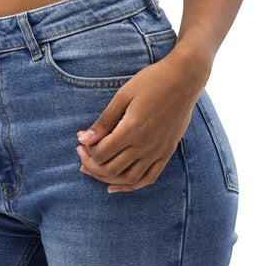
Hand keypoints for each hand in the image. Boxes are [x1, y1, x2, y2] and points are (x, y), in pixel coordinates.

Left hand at [75, 53, 202, 192]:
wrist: (184, 79)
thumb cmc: (151, 82)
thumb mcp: (123, 96)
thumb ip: (104, 121)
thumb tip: (83, 138)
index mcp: (132, 130)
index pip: (102, 153)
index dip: (87, 150)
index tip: (81, 140)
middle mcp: (145, 146)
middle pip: (111, 169)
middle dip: (91, 165)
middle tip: (82, 154)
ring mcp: (158, 151)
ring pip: (128, 179)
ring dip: (107, 178)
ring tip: (93, 169)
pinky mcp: (167, 152)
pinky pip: (149, 178)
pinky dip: (131, 186)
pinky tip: (116, 185)